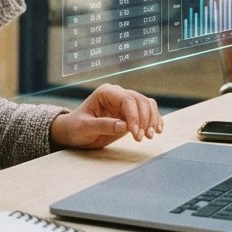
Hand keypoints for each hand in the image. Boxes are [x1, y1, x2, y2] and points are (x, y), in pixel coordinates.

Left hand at [49, 84, 163, 149]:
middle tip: (142, 138)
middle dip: (145, 119)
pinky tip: (157, 130)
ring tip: (150, 136)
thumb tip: (124, 125)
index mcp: (105, 93)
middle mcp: (117, 95)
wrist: (74, 133)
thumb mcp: (85, 127)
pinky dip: (155, 120)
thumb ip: (103, 125)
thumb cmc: (76, 128)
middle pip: (140, 101)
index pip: (127, 100)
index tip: (135, 133)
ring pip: (147, 105)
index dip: (134, 116)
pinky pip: (148, 112)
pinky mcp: (131, 114)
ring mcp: (125, 104)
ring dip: (152, 120)